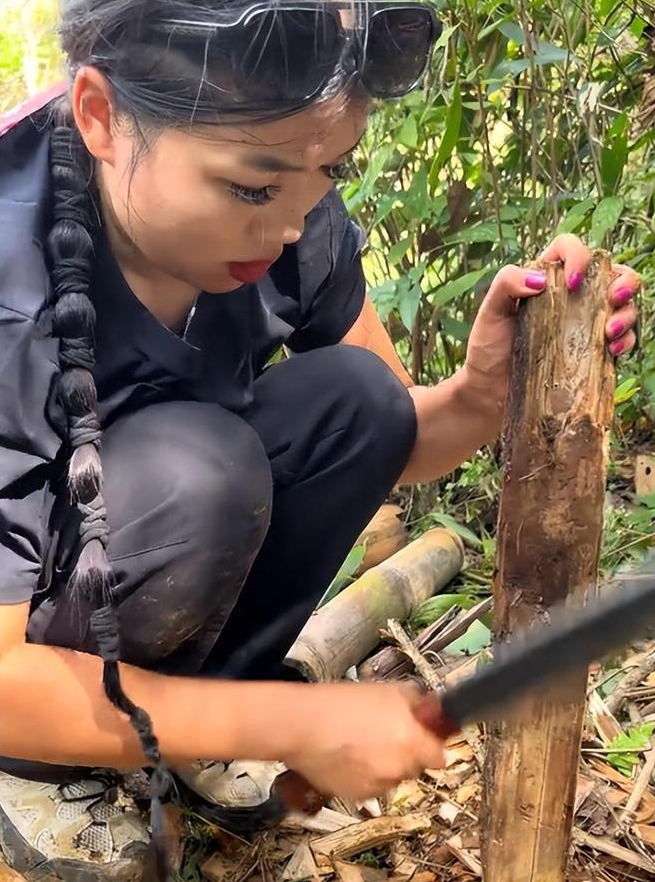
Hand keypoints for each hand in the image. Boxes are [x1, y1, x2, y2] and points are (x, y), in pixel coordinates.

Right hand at [280, 682, 444, 800]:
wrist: (301, 724)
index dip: (430, 743)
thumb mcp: (386, 689)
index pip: (439, 755)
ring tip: (361, 741)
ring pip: (393, 776)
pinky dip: (365, 774)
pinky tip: (349, 755)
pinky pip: (371, 786)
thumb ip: (417, 702)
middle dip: (406, 751)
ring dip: (385, 763)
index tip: (423, 736)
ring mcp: (378, 785)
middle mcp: (398, 767)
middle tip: (386, 732)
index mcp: (410, 740)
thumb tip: (433, 709)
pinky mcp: (357, 795)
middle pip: (416, 766)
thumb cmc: (339, 703)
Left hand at [464, 234, 639, 404]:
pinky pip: (622, 339)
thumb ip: (506, 284)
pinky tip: (612, 350)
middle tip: (614, 298)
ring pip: (623, 305)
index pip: (569, 248)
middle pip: (611, 273)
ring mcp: (585, 323)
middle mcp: (571, 296)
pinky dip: (625, 341)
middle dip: (624, 281)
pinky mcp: (593, 350)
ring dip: (627, 314)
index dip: (578, 255)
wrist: (490, 389)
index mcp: (546, 278)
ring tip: (610, 332)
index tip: (573, 282)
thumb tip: (540, 280)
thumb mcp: (490, 312)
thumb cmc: (488, 347)